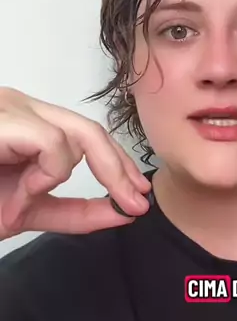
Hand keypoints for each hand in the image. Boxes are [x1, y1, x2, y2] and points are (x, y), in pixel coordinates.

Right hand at [0, 87, 151, 240]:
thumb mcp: (30, 211)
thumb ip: (76, 212)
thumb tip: (126, 213)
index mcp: (29, 124)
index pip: (90, 134)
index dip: (120, 163)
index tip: (139, 194)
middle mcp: (24, 108)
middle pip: (92, 129)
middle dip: (119, 168)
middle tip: (134, 202)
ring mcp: (15, 108)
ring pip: (77, 135)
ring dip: (60, 176)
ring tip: (24, 197)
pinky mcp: (6, 117)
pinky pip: (53, 142)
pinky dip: (47, 173)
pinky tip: (22, 187)